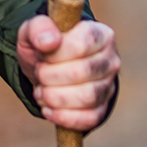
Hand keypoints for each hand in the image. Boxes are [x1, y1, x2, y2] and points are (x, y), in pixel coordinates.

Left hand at [16, 14, 119, 131]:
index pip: (81, 44)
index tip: (41, 55)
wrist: (48, 68)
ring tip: (40, 92)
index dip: (55, 54)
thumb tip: (47, 42)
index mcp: (100, 34)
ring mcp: (109, 86)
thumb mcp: (35, 30)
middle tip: (38, 74)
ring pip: (88, 97)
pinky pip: (90, 119)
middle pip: (83, 72)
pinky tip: (48, 110)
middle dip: (51, 76)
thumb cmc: (45, 46)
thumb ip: (38, 28)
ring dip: (55, 97)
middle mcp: (111, 59)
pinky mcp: (102, 109)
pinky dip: (64, 117)